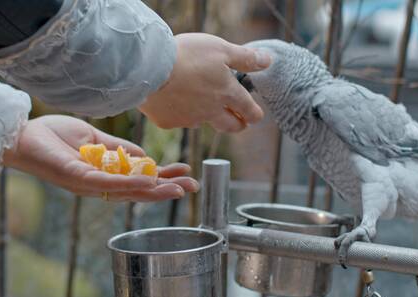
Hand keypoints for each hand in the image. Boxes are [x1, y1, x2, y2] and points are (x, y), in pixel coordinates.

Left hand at [2, 115, 198, 201]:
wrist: (24, 134)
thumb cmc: (55, 136)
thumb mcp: (96, 140)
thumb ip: (120, 150)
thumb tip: (145, 158)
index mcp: (105, 174)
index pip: (140, 179)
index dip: (163, 177)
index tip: (185, 171)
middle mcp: (100, 185)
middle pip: (139, 191)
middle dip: (167, 189)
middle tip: (193, 186)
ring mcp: (90, 185)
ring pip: (129, 191)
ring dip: (156, 191)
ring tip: (179, 189)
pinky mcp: (79, 180)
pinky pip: (109, 184)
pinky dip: (132, 185)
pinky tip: (151, 184)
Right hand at [139, 33, 271, 131]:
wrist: (149, 68)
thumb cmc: (187, 55)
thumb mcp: (221, 49)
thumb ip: (246, 57)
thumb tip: (268, 61)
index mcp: (227, 94)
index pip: (248, 110)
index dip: (254, 114)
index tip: (256, 115)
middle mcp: (210, 111)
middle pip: (230, 126)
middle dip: (238, 125)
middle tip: (240, 123)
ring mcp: (188, 119)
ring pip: (203, 123)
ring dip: (207, 117)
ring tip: (201, 105)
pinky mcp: (168, 122)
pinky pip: (178, 120)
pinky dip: (179, 112)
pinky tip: (172, 100)